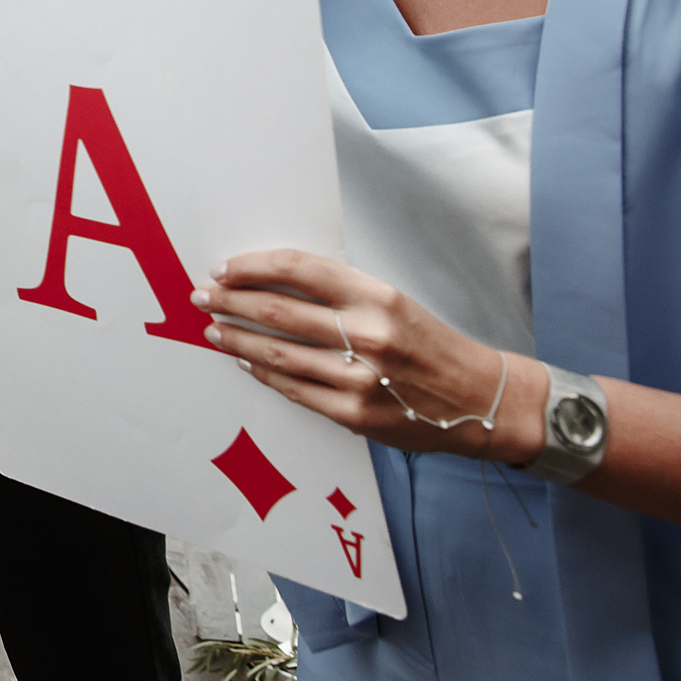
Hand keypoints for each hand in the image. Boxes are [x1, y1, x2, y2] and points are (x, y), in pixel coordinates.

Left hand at [195, 250, 548, 463]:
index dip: (252, 267)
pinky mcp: (353, 413)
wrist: (477, 398)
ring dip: (236, 339)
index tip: (225, 268)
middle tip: (203, 296)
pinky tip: (247, 362)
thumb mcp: (390, 302)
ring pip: (276, 353)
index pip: (298, 269)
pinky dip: (263, 372)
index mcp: (376, 297)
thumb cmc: (428, 343)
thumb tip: (272, 282)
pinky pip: (292, 388)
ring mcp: (358, 378)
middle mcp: (366, 335)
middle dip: (230, 302)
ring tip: (215, 330)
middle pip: (276, 311)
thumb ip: (338, 293)